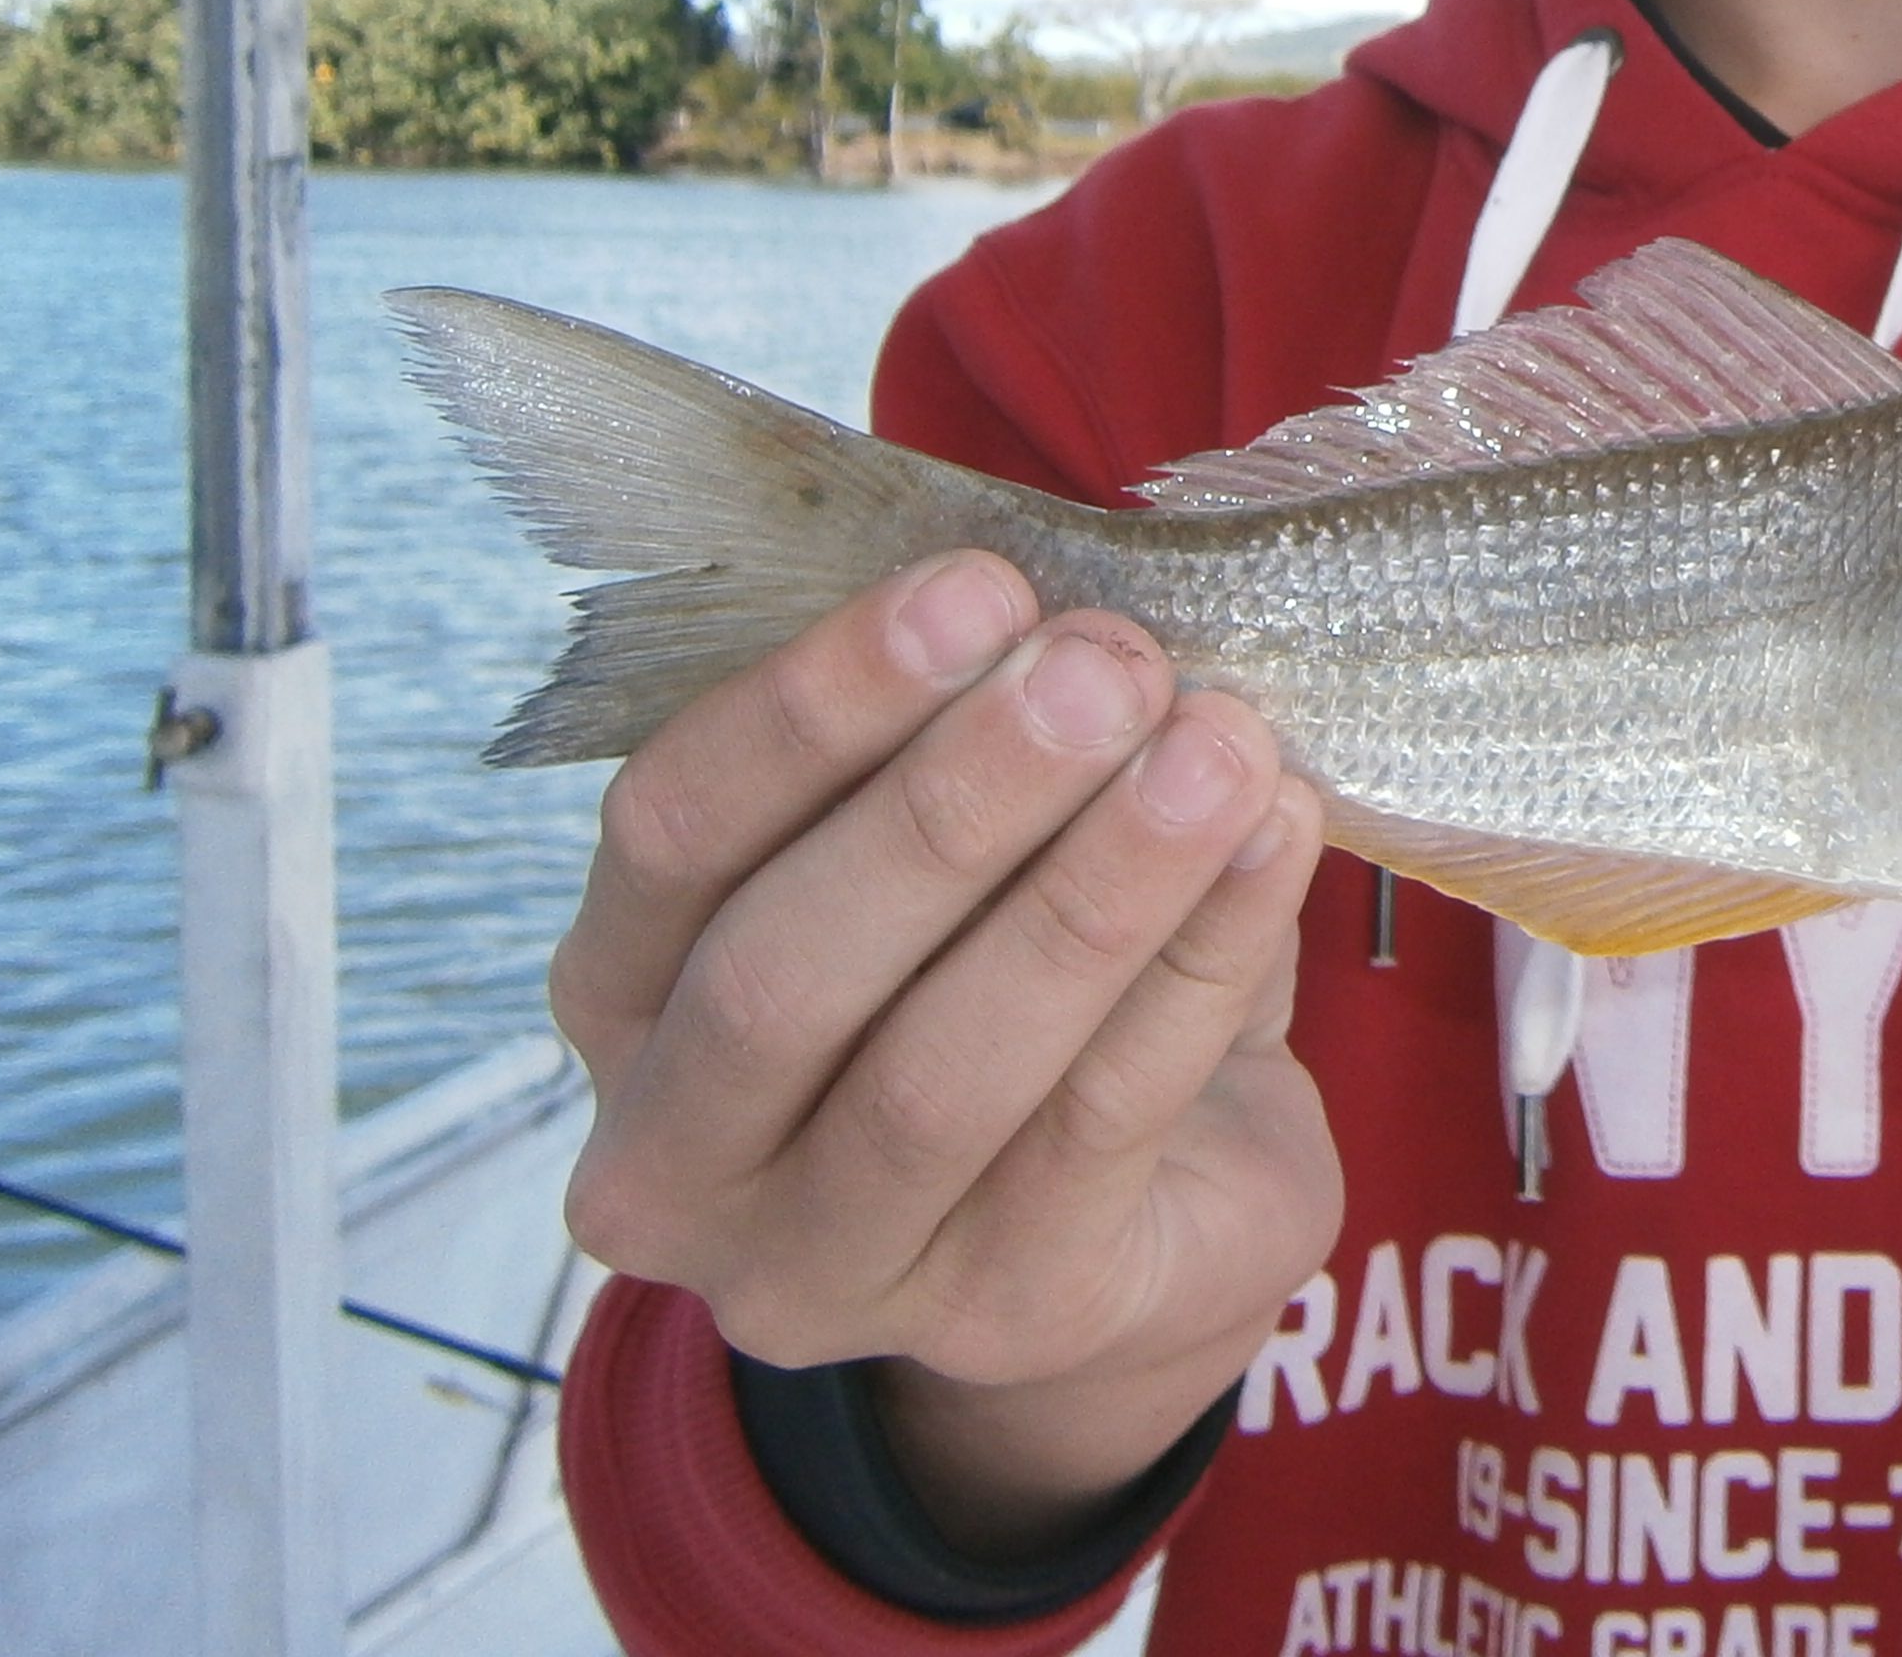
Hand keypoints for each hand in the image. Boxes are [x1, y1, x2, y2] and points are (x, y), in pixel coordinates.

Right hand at [547, 550, 1338, 1556]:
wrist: (1143, 1204)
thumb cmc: (1009, 966)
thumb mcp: (950, 846)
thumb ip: (969, 732)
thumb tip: (1084, 599)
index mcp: (625, 988)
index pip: (671, 832)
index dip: (817, 704)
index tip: (978, 585)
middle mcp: (675, 1154)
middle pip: (787, 971)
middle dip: (958, 802)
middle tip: (1108, 664)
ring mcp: (821, 1266)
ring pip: (946, 1070)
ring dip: (1096, 888)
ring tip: (1220, 743)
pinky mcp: (999, 1316)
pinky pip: (1103, 1124)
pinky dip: (1202, 964)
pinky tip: (1276, 839)